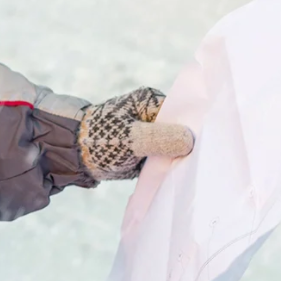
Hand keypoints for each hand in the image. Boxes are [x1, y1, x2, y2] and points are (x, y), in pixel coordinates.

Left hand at [78, 86, 193, 180]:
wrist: (71, 154)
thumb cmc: (98, 139)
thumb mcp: (131, 138)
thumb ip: (160, 138)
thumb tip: (191, 140)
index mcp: (151, 101)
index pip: (183, 113)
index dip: (195, 130)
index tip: (208, 148)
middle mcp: (153, 116)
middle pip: (180, 132)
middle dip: (188, 148)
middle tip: (202, 166)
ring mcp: (150, 135)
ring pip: (173, 148)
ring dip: (178, 161)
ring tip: (193, 175)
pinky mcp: (144, 152)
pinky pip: (163, 160)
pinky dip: (167, 169)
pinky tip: (177, 179)